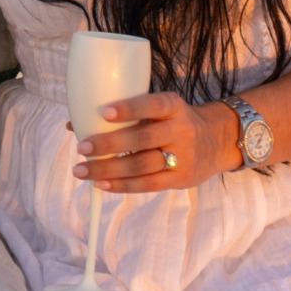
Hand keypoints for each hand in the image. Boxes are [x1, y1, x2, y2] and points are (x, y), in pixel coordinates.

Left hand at [69, 92, 240, 191]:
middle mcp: (180, 129)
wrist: (214, 141)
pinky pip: (148, 184)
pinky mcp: (180, 179)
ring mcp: (182, 156)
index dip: (129, 109)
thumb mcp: (157, 109)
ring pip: (142, 165)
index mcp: (173, 106)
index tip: (104, 112)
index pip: (152, 104)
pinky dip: (122, 185)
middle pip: (143, 138)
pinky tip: (101, 184)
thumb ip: (122, 114)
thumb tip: (75, 123)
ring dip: (109, 169)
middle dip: (110, 144)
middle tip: (82, 148)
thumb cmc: (171, 121)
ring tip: (82, 170)